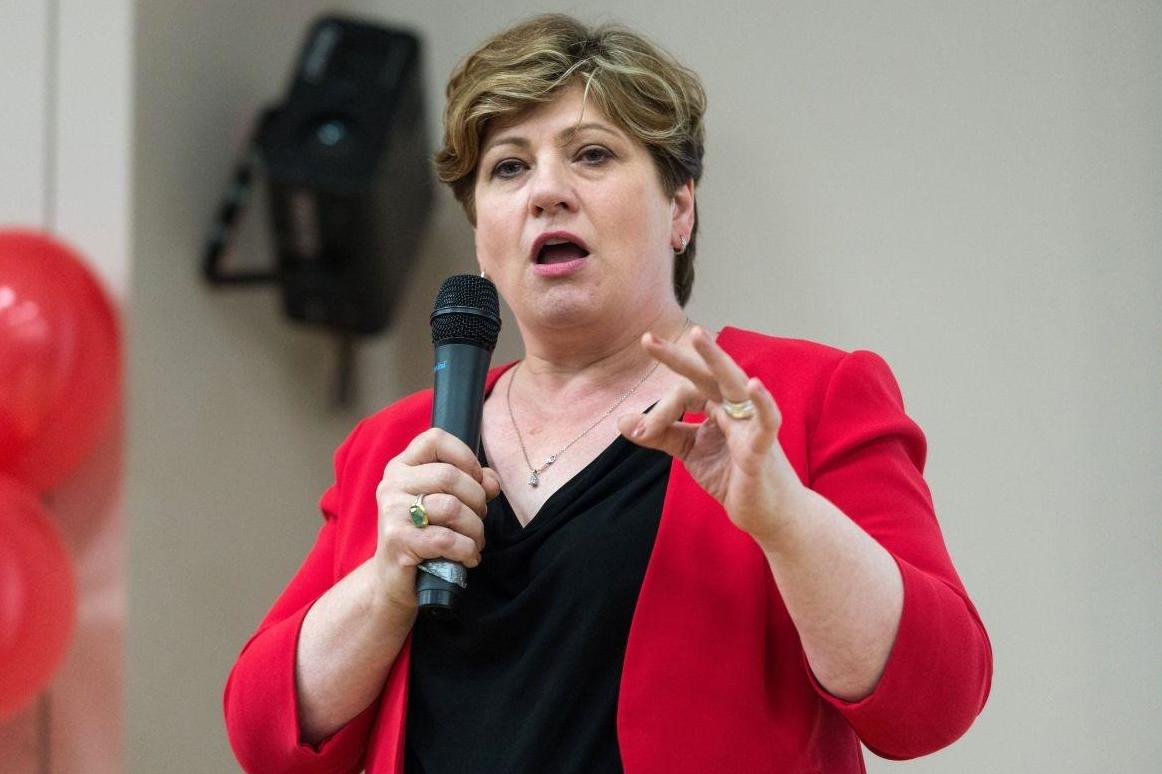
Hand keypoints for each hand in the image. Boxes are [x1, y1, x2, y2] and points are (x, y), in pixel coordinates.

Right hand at [373, 428, 500, 610]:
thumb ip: (472, 483)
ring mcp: (391, 511)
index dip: (465, 457)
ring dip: (475, 529)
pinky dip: (467, 549)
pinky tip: (468, 557)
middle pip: (450, 476)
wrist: (396, 580)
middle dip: (477, 500)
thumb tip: (491, 481)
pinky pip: (446, 538)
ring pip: (452, 507)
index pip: (435, 439)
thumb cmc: (426, 535)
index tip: (477, 480)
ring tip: (475, 541)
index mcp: (402, 466)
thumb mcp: (448, 502)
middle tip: (480, 520)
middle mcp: (392, 484)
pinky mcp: (397, 541)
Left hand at [617, 326, 804, 545]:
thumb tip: (621, 421)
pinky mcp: (762, 447)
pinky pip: (766, 421)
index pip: (683, 393)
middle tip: (647, 339)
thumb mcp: (689, 451)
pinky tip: (754, 385)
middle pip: (706, 374)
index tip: (641, 432)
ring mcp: (750, 423)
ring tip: (699, 336)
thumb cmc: (732, 475)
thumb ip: (660, 434)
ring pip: (734, 384)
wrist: (764, 512)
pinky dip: (762, 403)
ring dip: (717, 359)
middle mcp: (734, 407)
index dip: (660, 411)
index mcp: (716, 404)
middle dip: (678, 356)